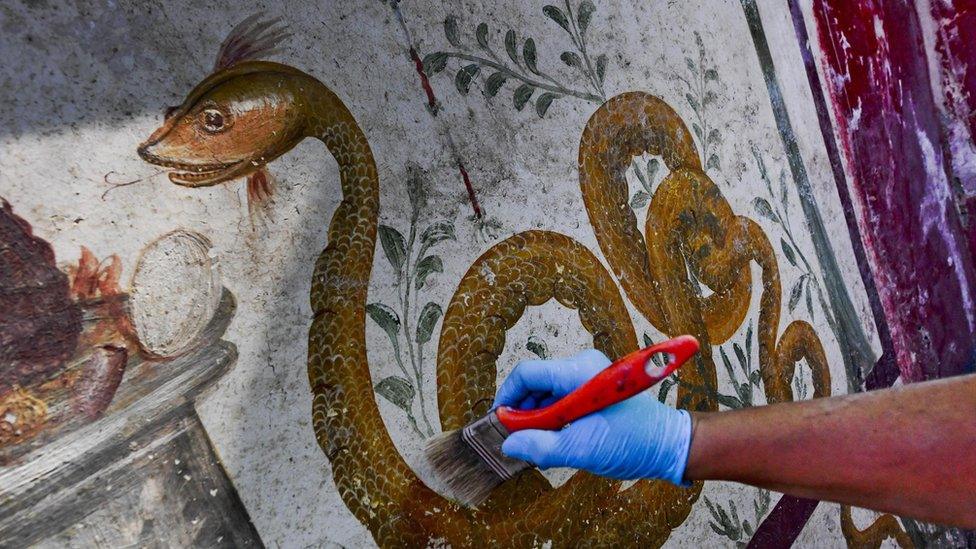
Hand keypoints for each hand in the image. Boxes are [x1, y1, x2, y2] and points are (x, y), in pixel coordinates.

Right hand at [493, 349, 691, 484]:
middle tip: (520, 439)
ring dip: (538, 416)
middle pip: (535, 382)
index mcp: (579, 372)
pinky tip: (555, 436)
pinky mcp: (593, 387)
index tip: (501, 423)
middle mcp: (582, 366)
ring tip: (540, 442)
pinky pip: (561, 396)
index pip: (527, 374)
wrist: (668, 445)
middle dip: (523, 411)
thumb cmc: (633, 442)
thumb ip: (540, 447)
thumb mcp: (581, 449)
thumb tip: (509, 444)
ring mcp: (589, 375)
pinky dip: (553, 415)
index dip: (508, 399)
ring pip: (547, 391)